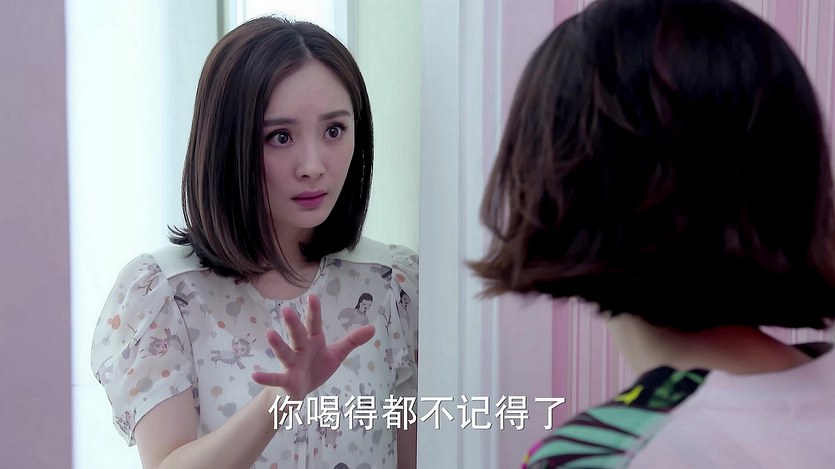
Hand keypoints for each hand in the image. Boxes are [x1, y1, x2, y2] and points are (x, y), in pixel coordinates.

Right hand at [251, 294, 374, 399]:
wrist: (297, 392)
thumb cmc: (315, 368)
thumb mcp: (336, 354)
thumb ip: (352, 340)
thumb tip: (372, 328)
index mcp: (313, 341)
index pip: (314, 324)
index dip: (314, 312)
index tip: (313, 297)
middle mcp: (300, 349)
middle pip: (298, 335)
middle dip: (294, 324)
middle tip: (286, 309)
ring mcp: (291, 364)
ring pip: (284, 353)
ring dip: (278, 345)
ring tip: (269, 334)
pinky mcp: (286, 380)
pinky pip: (275, 378)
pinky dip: (266, 377)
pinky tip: (254, 375)